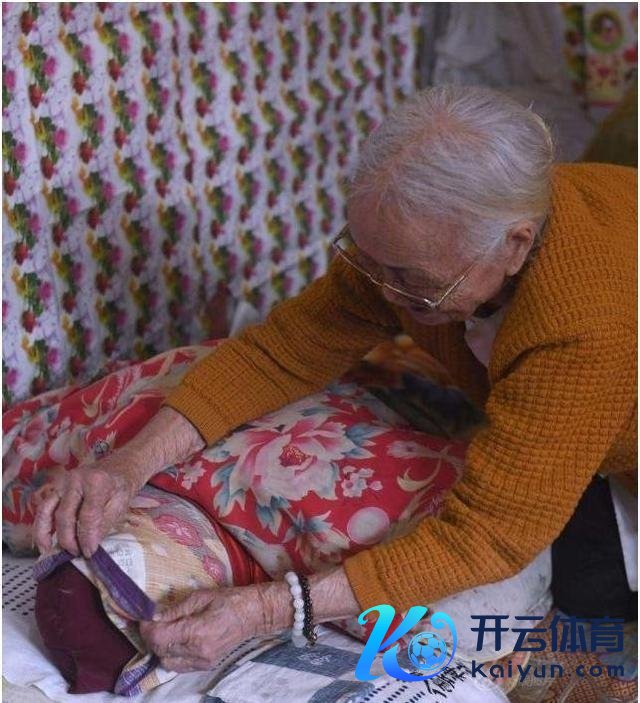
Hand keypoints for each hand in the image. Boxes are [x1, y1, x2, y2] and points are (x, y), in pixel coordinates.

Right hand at [33, 455, 137, 557]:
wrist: (117, 468)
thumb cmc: (120, 487)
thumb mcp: (120, 505)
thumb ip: (103, 524)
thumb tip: (89, 545)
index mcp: (96, 481)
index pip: (88, 515)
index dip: (87, 537)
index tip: (89, 552)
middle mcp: (75, 479)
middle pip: (65, 515)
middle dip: (69, 539)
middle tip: (77, 553)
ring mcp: (62, 482)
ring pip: (46, 510)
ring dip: (45, 534)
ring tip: (49, 551)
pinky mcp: (55, 488)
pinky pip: (43, 509)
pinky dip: (41, 526)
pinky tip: (44, 541)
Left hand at [139, 585, 269, 672]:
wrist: (253, 614)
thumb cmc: (228, 600)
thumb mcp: (201, 597)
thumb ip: (176, 609)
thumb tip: (154, 616)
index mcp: (197, 631)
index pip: (160, 638)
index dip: (147, 629)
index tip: (144, 618)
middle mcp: (198, 651)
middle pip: (161, 651)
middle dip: (151, 637)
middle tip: (151, 623)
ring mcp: (203, 661)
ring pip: (167, 662)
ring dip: (160, 649)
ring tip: (163, 632)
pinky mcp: (206, 665)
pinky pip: (180, 667)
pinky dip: (172, 656)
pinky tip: (175, 642)